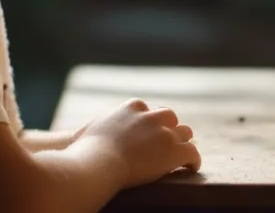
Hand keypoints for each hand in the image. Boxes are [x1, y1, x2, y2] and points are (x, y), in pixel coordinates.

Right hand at [73, 98, 200, 188]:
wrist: (99, 161)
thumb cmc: (87, 150)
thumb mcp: (89, 129)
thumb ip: (96, 128)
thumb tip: (81, 135)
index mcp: (132, 107)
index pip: (148, 110)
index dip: (151, 122)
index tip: (149, 131)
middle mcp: (151, 116)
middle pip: (169, 117)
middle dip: (170, 128)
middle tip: (168, 142)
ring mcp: (165, 132)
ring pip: (184, 132)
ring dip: (183, 142)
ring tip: (183, 154)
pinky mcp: (175, 150)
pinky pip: (193, 153)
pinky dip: (193, 160)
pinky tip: (192, 167)